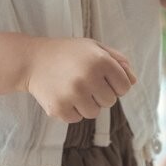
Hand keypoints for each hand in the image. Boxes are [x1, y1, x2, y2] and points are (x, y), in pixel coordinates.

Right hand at [23, 36, 137, 122]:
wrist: (31, 60)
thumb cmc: (67, 52)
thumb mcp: (93, 47)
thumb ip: (117, 60)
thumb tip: (134, 81)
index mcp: (101, 60)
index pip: (125, 86)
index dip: (115, 83)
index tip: (102, 76)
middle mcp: (88, 77)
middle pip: (110, 101)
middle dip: (100, 93)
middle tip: (83, 80)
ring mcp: (73, 94)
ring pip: (94, 112)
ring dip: (86, 103)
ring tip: (72, 88)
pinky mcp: (59, 108)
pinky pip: (76, 119)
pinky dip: (71, 110)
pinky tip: (62, 94)